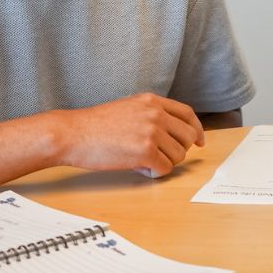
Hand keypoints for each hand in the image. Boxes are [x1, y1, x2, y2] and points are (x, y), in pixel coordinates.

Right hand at [59, 93, 204, 177]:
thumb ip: (150, 115)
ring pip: (178, 156)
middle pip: (188, 136)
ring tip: (142, 160)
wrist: (73, 133)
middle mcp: (155, 113)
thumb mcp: (128, 108)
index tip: (200, 141)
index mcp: (151, 101)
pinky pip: (164, 168)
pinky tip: (138, 167)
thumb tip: (171, 134)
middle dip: (179, 150)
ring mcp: (151, 132)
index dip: (197, 129)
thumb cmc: (95, 125)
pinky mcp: (145, 151)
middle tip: (163, 156)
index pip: (187, 114)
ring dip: (164, 162)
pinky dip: (154, 172)